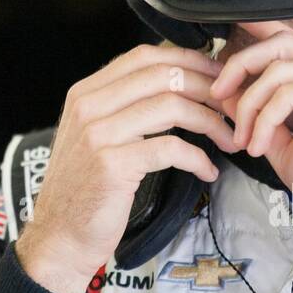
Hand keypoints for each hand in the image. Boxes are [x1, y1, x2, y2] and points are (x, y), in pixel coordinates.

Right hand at [17, 44, 237, 292]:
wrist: (59, 236)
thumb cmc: (85, 189)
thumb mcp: (95, 135)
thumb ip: (123, 107)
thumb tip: (176, 84)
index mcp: (85, 92)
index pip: (145, 56)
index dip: (189, 60)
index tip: (218, 75)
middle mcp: (88, 106)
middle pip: (163, 75)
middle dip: (208, 87)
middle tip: (233, 106)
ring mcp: (98, 134)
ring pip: (171, 106)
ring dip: (211, 122)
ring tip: (229, 139)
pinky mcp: (112, 165)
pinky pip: (170, 148)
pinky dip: (198, 158)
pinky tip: (208, 171)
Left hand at [210, 21, 292, 245]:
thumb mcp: (285, 147)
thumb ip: (260, 118)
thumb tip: (228, 96)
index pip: (288, 42)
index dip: (255, 35)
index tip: (223, 47)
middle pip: (279, 43)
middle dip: (240, 65)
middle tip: (217, 94)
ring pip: (278, 69)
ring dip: (250, 104)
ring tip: (244, 139)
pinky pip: (286, 94)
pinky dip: (264, 120)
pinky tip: (260, 146)